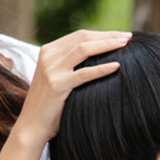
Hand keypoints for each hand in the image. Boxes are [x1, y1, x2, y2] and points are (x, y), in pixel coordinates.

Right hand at [14, 30, 129, 144]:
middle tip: (128, 37)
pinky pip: (84, 73)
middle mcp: (48, 56)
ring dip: (107, 45)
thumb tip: (100, 55)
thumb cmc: (49, 105)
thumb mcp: (57, 77)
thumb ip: (70, 64)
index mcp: (48, 51)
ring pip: (84, 50)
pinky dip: (102, 68)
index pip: (80, 35)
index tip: (121, 35)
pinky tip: (117, 66)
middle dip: (108, 36)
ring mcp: (51, 70)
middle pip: (83, 38)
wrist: (31, 126)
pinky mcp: (57, 85)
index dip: (102, 34)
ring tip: (125, 46)